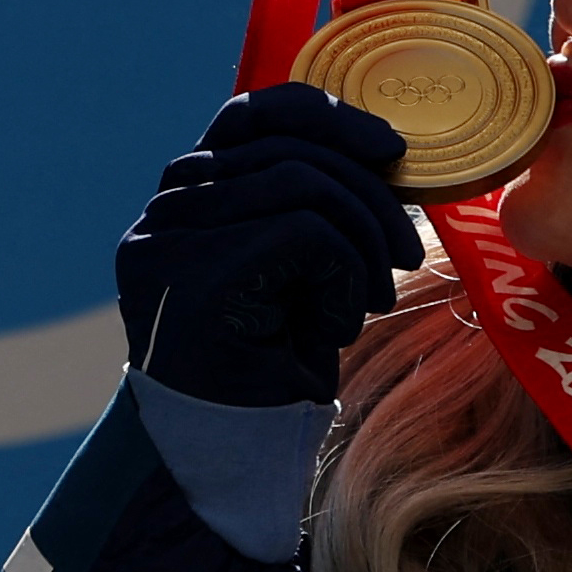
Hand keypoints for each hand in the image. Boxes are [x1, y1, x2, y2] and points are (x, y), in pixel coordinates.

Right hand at [114, 86, 421, 408]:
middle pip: (290, 149)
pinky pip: (307, 233)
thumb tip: (384, 148)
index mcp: (186, 198)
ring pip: (304, 184)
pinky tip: (335, 327)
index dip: (325, 115)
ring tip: (371, 298)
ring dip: (363, 240)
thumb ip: (308, 204)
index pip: (250, 114)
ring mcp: (171, 239)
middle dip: (369, 193)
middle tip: (405, 252)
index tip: (388, 146)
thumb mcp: (295, 266)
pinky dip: (344, 276)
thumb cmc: (272, 362)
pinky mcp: (198, 274)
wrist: (232, 456)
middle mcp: (166, 210)